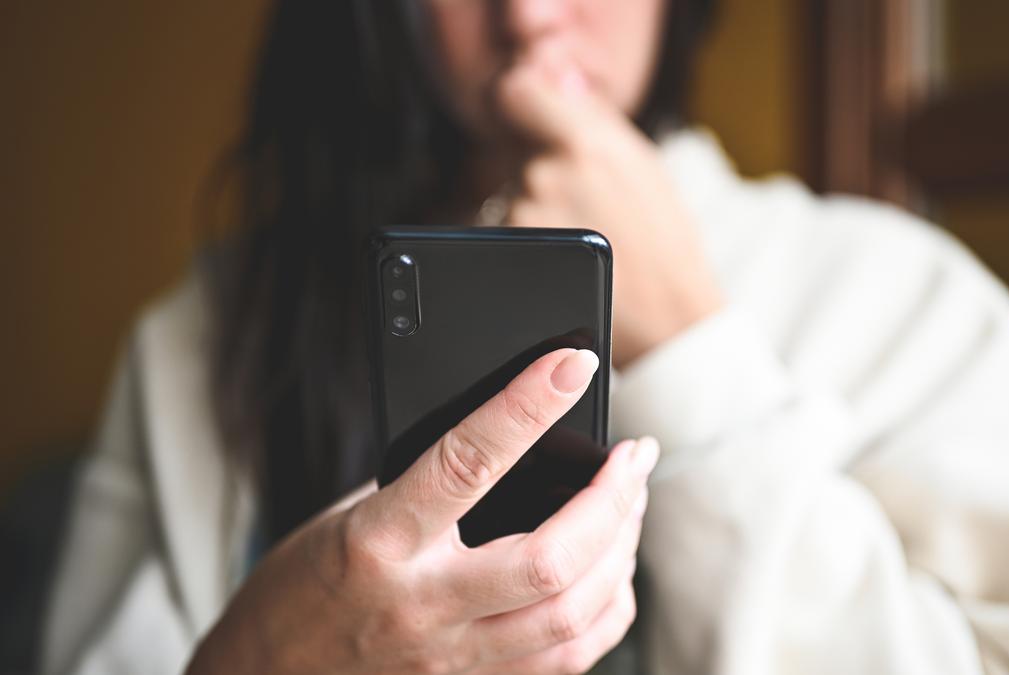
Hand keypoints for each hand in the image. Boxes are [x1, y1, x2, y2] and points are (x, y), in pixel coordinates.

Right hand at [187, 348, 658, 674]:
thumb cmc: (299, 590)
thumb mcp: (346, 515)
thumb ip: (422, 487)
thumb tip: (508, 438)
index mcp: (378, 543)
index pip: (467, 462)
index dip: (528, 407)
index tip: (571, 366)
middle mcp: (421, 606)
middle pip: (550, 558)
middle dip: (613, 500)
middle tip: (635, 456)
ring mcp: (451, 658)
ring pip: (572, 616)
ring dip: (622, 552)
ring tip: (631, 507)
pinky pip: (566, 659)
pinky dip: (607, 611)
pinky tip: (613, 575)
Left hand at [497, 62, 723, 367]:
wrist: (666, 319)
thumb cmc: (665, 244)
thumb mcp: (643, 166)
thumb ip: (593, 120)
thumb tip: (556, 82)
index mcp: (584, 143)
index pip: (516, 93)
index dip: (521, 103)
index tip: (531, 116)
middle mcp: (547, 173)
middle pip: (516, 148)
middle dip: (541, 165)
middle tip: (584, 201)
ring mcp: (525, 214)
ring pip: (513, 191)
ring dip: (537, 205)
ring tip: (583, 234)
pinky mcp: (514, 251)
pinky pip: (511, 230)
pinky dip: (533, 239)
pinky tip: (566, 258)